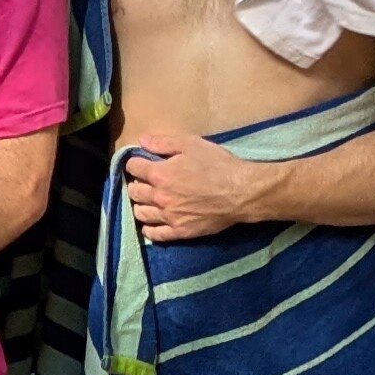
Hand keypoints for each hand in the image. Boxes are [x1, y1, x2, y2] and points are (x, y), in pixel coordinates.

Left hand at [120, 137, 257, 241]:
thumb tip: (141, 140)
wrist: (241, 192)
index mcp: (159, 174)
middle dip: (136, 183)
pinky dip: (149, 229)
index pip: (133, 167)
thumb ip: (164, 143)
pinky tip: (151, 224)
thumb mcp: (192, 144)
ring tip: (147, 201)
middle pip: (134, 191)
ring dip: (140, 205)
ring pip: (141, 213)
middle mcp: (159, 197)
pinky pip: (155, 234)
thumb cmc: (218, 165)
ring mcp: (168, 216)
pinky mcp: (180, 231)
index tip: (140, 163)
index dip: (135, 163)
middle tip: (144, 181)